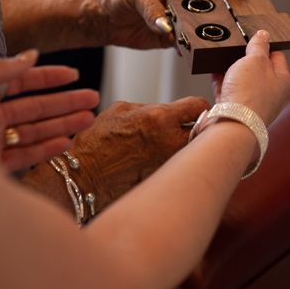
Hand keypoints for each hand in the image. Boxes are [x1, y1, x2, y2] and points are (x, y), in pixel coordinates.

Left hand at [0, 50, 99, 170]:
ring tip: (88, 120)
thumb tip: (32, 54)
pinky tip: (66, 143)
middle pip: (35, 107)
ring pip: (35, 132)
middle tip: (92, 99)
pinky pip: (25, 156)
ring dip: (63, 125)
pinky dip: (46, 150)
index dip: (48, 77)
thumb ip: (2, 70)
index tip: (74, 75)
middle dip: (65, 103)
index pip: (22, 82)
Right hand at [27, 96, 208, 210]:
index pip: (200, 106)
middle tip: (190, 130)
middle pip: (206, 132)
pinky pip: (181, 170)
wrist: (83, 177)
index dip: (199, 107)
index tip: (195, 111)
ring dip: (190, 149)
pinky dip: (177, 166)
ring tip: (172, 149)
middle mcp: (170, 143)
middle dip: (201, 129)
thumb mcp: (121, 109)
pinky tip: (161, 165)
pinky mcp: (166, 182)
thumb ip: (150, 107)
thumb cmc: (96, 143)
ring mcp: (170, 165)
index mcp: (159, 119)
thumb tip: (167, 110)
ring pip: (196, 153)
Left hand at [91, 0, 244, 48]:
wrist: (104, 20)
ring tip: (225, 39)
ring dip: (215, 32)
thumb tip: (167, 26)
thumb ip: (153, 10)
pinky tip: (198, 53)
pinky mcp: (176, 36)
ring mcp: (183, 18)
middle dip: (231, 8)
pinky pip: (192, 42)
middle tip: (242, 17)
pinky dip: (196, 48)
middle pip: (217, 1)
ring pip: (207, 24)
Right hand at [212, 30, 289, 125]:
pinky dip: (222, 82)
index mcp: (283, 81)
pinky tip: (214, 72)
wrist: (233, 124)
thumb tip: (263, 35)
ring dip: (232, 70)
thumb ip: (259, 45)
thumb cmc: (250, 95)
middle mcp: (271, 94)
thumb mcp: (256, 60)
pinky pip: (229, 91)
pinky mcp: (236, 110)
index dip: (266, 44)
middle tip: (237, 47)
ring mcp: (253, 103)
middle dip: (246, 58)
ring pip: (242, 81)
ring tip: (223, 58)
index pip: (277, 56)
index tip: (255, 37)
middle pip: (259, 69)